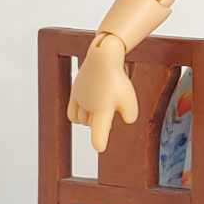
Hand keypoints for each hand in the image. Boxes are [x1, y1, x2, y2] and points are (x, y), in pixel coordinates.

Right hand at [67, 33, 137, 151]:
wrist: (103, 55)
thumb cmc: (117, 78)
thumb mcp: (130, 98)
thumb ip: (130, 114)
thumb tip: (126, 120)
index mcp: (103, 109)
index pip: (99, 130)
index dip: (99, 140)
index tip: (100, 147)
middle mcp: (88, 106)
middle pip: (91, 124)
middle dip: (99, 123)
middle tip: (110, 115)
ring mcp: (79, 99)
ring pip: (81, 119)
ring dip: (89, 120)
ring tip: (98, 112)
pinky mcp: (74, 92)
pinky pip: (73, 113)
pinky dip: (80, 116)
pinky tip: (88, 111)